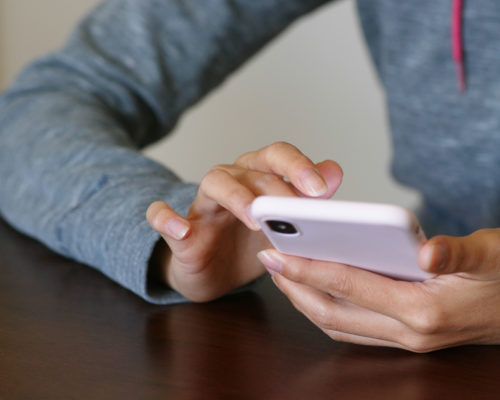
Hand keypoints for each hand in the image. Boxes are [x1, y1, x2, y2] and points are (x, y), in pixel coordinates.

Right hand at [147, 142, 342, 301]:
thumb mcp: (282, 226)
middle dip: (275, 186)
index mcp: (258, 178)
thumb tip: (334, 171)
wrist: (212, 272)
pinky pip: (161, 216)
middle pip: (251, 168)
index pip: (277, 156)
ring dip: (235, 196)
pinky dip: (167, 219)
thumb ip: (305, 199)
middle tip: (295, 209)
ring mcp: (203, 205)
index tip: (320, 190)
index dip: (298, 167)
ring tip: (253, 218)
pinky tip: (181, 230)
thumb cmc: (248, 245)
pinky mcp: (178, 231)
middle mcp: (231, 183)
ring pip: (214, 183)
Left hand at [258, 228, 499, 351]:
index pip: (350, 285)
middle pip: (333, 312)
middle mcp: (409, 332)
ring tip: (282, 273)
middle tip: (268, 260)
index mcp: (425, 310)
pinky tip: (314, 288)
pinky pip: (352, 327)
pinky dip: (326, 308)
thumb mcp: (492, 254)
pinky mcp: (403, 336)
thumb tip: (426, 251)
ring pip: (338, 324)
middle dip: (295, 287)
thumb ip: (459, 253)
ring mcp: (405, 340)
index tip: (278, 253)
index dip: (309, 268)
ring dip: (305, 299)